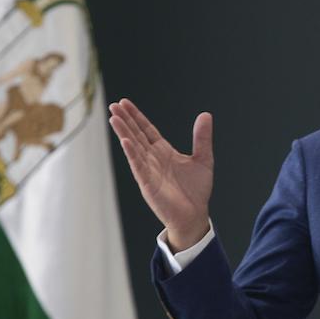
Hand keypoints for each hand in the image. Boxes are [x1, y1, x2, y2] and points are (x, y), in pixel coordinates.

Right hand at [108, 98, 212, 250]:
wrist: (194, 215)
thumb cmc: (196, 190)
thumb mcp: (203, 159)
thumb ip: (202, 138)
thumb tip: (205, 115)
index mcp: (164, 152)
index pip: (146, 130)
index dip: (136, 117)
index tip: (125, 103)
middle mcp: (153, 159)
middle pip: (136, 135)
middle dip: (125, 120)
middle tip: (113, 105)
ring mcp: (148, 171)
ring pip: (133, 147)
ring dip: (123, 132)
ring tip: (114, 117)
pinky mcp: (147, 183)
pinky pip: (138, 166)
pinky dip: (131, 153)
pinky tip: (125, 141)